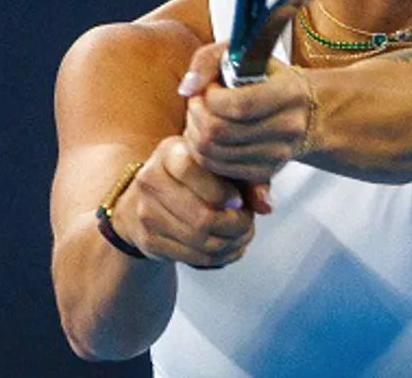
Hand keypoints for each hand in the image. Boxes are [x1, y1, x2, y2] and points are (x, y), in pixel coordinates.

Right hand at [112, 136, 255, 269]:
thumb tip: (265, 207)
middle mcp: (150, 180)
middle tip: (247, 223)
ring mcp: (145, 212)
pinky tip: (227, 247)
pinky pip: (192, 257)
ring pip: (200, 241)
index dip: (222, 191)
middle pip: (202, 217)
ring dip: (230, 243)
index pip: (193, 171)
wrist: (147, 198)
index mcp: (169, 153)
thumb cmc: (198, 177)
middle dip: (235, 226)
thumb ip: (249, 179)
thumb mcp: (221, 167)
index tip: (238, 199)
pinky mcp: (148, 240)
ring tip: (241, 235)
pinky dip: (218, 257)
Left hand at [178, 41, 316, 186]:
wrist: (301, 108)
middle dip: (196, 114)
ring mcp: (278, 153)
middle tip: (196, 103)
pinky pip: (219, 168)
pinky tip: (206, 135)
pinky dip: (203, 152)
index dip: (211, 97)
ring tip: (199, 117)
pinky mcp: (266, 171)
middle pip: (221, 131)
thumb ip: (207, 60)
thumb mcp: (240, 53)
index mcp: (288, 92)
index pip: (240, 105)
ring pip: (215, 152)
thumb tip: (188, 87)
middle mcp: (288, 126)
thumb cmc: (265, 76)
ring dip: (195, 133)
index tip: (208, 88)